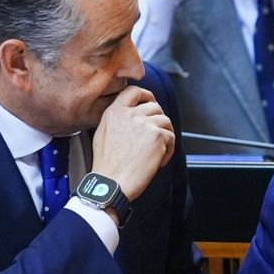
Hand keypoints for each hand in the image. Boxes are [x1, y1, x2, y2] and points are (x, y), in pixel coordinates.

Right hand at [91, 86, 174, 202]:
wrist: (112, 182)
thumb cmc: (107, 165)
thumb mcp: (102, 133)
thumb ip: (117, 119)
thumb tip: (132, 114)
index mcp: (114, 111)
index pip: (134, 91)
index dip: (146, 96)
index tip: (151, 103)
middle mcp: (130, 114)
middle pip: (155, 107)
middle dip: (157, 121)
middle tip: (154, 138)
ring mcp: (145, 123)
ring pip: (165, 121)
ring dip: (165, 136)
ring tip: (156, 152)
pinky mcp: (158, 135)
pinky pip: (171, 137)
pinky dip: (168, 150)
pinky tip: (158, 162)